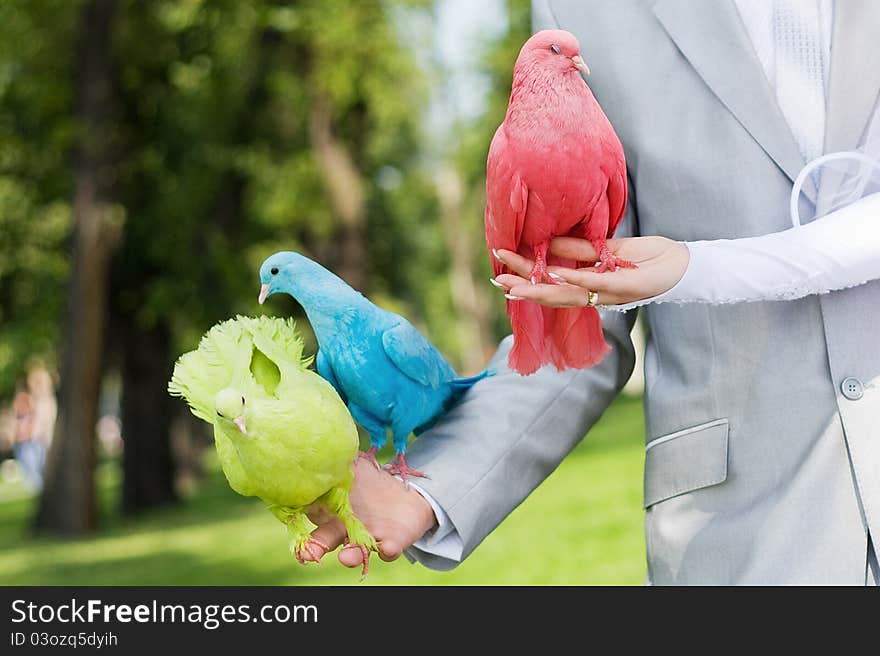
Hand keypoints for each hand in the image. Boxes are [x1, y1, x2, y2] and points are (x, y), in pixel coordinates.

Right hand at [302, 458, 437, 568]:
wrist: (406, 499)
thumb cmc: (371, 485)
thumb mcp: (355, 469)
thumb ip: (340, 459)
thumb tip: (325, 435)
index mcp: (332, 511)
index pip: (313, 515)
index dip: (301, 517)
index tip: (292, 520)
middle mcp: (345, 530)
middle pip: (327, 540)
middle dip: (317, 547)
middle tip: (309, 554)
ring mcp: (367, 538)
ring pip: (355, 551)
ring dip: (350, 555)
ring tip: (345, 558)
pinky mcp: (391, 542)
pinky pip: (389, 549)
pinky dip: (387, 550)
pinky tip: (386, 548)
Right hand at [494, 236, 688, 306]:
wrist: (684, 265)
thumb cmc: (650, 257)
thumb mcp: (609, 248)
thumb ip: (581, 249)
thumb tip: (548, 244)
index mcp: (590, 283)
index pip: (551, 281)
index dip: (526, 276)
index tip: (500, 268)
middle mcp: (596, 293)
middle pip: (553, 292)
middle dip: (523, 287)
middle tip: (497, 280)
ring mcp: (610, 293)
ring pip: (568, 294)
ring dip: (539, 290)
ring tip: (514, 286)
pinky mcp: (627, 286)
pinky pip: (596, 283)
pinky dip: (574, 279)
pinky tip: (554, 275)